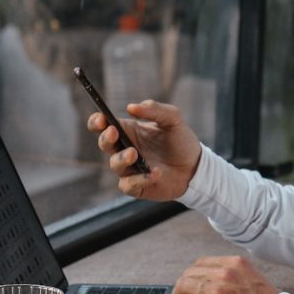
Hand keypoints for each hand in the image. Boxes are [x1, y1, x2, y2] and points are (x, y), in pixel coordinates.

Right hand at [87, 100, 201, 200]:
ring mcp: (129, 168)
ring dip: (122, 158)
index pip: (103, 125)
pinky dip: (141, 179)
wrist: (196, 167)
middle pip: (104, 143)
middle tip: (114, 132)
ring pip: (114, 164)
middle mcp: (124, 149)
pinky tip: (156, 172)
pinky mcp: (136, 186)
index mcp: (129, 130)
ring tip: (134, 153)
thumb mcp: (173, 119)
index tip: (101, 118)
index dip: (97, 121)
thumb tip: (131, 107)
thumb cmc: (181, 141)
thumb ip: (155, 109)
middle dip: (105, 138)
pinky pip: (129, 184)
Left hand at [170, 256, 280, 293]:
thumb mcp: (251, 276)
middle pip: (190, 273)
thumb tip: (211, 281)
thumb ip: (232, 274)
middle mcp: (225, 273)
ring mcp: (217, 291)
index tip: (192, 283)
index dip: (193, 273)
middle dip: (182, 285)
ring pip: (183, 286)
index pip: (202, 262)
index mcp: (235, 263)